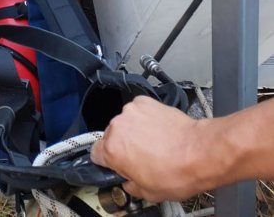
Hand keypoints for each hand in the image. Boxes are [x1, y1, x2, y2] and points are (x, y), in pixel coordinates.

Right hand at [90, 97, 211, 201]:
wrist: (200, 152)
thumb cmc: (177, 171)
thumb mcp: (148, 193)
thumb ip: (129, 185)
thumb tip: (129, 182)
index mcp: (113, 150)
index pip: (95, 153)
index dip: (106, 161)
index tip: (114, 164)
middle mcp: (118, 126)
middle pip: (111, 136)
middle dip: (123, 146)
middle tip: (141, 158)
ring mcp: (132, 111)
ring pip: (125, 123)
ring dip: (134, 132)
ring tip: (154, 144)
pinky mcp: (146, 102)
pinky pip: (139, 112)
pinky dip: (145, 119)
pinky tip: (159, 132)